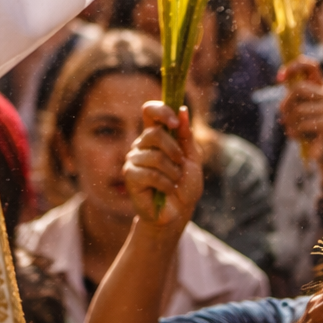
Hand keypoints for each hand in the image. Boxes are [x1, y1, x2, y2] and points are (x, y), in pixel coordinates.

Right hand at [124, 102, 202, 230]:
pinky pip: (150, 174)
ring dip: (173, 172)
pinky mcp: (130, 176)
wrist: (178, 212)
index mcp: (156, 136)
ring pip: (156, 157)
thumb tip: (182, 110)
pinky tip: (166, 191)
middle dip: (174, 150)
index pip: (150, 111)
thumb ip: (186, 136)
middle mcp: (142, 144)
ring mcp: (133, 159)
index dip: (161, 111)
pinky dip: (166, 184)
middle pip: (155, 133)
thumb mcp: (192, 159)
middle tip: (181, 164)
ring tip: (174, 182)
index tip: (175, 121)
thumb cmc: (185, 185)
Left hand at [278, 58, 322, 170]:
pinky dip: (294, 132)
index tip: (279, 79)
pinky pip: (302, 124)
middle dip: (286, 103)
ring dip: (289, 122)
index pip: (311, 66)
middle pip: (299, 88)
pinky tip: (297, 137)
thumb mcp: (302, 109)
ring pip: (298, 110)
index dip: (293, 67)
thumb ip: (295, 95)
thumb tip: (281, 79)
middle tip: (283, 116)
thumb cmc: (311, 130)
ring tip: (293, 130)